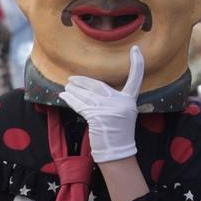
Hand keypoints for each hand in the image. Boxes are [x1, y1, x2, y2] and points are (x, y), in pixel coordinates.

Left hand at [58, 46, 144, 163]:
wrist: (117, 151)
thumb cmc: (118, 133)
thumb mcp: (123, 114)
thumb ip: (114, 101)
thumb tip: (93, 89)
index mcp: (130, 101)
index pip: (136, 79)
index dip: (137, 64)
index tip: (136, 49)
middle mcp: (121, 103)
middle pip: (98, 85)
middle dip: (82, 81)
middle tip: (72, 79)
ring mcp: (109, 109)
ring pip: (86, 95)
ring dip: (73, 90)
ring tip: (66, 87)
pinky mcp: (97, 116)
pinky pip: (80, 104)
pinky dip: (70, 99)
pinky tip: (64, 95)